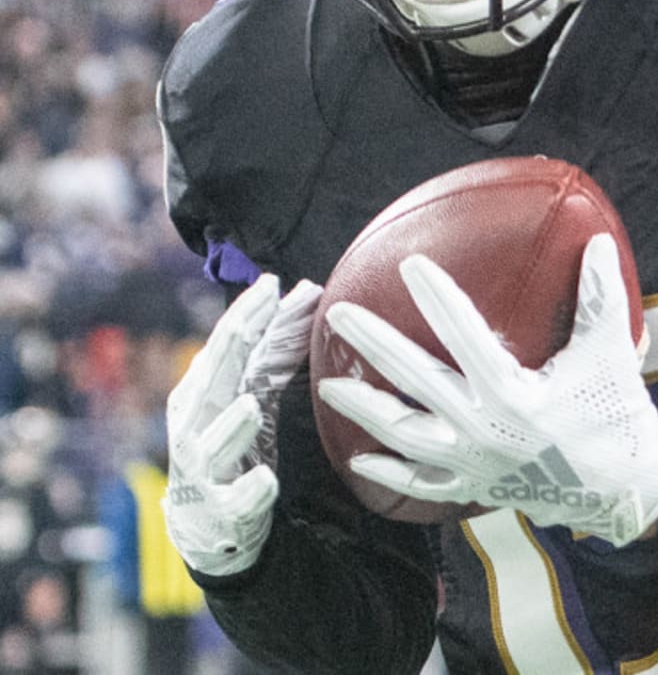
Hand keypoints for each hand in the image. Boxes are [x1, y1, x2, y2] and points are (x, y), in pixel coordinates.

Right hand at [163, 273, 321, 575]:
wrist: (208, 525)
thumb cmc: (232, 445)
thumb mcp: (250, 392)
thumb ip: (276, 347)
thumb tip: (309, 290)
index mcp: (203, 394)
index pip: (224, 346)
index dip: (245, 315)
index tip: (270, 283)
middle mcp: (196, 426)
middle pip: (212, 381)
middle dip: (232, 347)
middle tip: (255, 317)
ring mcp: (205, 471)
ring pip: (212, 445)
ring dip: (231, 426)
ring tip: (251, 406)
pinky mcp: (222, 512)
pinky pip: (237, 501)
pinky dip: (250, 491)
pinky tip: (266, 480)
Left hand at [317, 233, 657, 545]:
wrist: (627, 491)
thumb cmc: (618, 414)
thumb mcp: (612, 352)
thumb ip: (601, 296)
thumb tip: (598, 240)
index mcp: (513, 392)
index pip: (463, 334)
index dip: (436, 296)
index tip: (409, 264)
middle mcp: (483, 428)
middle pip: (416, 379)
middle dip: (374, 343)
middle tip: (340, 314)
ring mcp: (473, 463)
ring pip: (405, 433)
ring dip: (364, 408)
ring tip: (330, 385)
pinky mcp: (475, 488)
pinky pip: (422, 484)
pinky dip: (390, 474)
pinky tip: (360, 459)